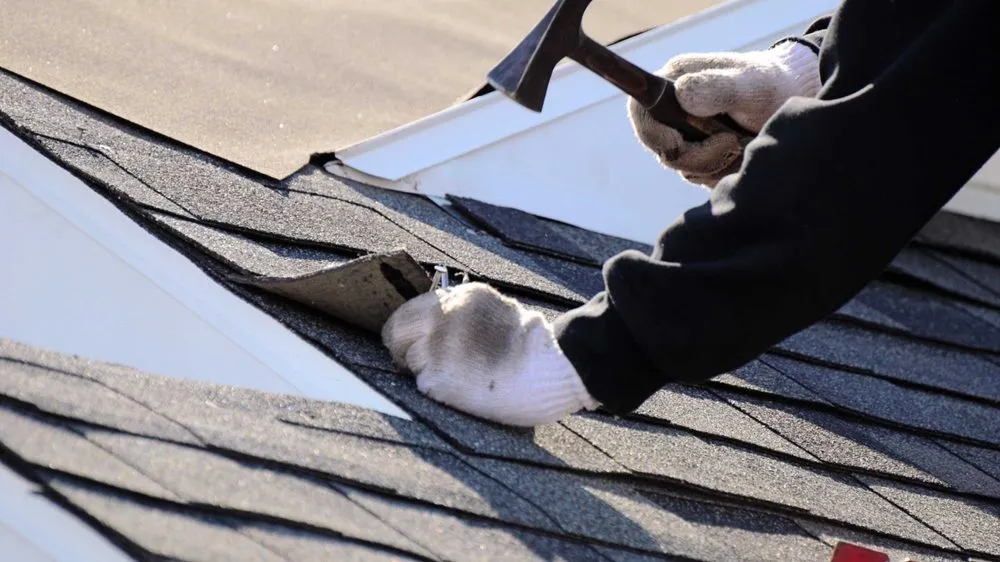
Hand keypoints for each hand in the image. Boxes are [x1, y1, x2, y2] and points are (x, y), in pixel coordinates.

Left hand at [381, 282, 598, 426]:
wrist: (554, 367)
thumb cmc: (532, 347)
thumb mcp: (496, 310)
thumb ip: (463, 314)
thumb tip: (436, 326)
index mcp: (458, 298)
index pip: (408, 312)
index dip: (406, 331)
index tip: (410, 343)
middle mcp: (442, 318)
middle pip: (395, 333)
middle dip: (402, 349)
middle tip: (415, 364)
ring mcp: (437, 348)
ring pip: (410, 361)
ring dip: (426, 371)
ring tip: (458, 377)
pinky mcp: (438, 378)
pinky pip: (423, 385)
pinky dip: (438, 390)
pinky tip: (463, 389)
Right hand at [628, 40, 820, 186]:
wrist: (792, 100)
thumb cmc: (769, 85)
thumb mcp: (748, 84)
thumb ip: (716, 88)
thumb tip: (681, 94)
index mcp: (674, 82)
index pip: (639, 112)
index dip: (653, 135)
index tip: (680, 144)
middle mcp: (673, 109)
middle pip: (663, 149)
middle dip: (698, 156)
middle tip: (733, 143)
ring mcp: (686, 135)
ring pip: (684, 168)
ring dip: (717, 165)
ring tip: (744, 144)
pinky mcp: (700, 155)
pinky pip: (701, 177)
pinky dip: (724, 173)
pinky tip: (742, 154)